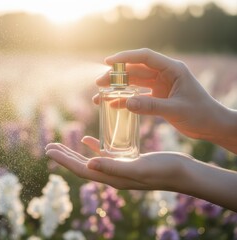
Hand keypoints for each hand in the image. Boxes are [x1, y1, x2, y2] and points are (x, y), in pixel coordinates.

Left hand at [45, 136, 236, 210]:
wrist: (183, 172)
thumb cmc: (164, 170)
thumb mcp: (139, 168)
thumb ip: (114, 167)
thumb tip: (89, 165)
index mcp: (113, 178)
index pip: (82, 170)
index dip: (64, 161)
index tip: (49, 151)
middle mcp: (112, 175)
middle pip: (82, 166)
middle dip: (65, 157)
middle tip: (48, 147)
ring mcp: (119, 169)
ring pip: (90, 160)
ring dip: (75, 152)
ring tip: (61, 145)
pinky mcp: (126, 161)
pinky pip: (105, 155)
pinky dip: (93, 147)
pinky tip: (87, 140)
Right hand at [93, 48, 236, 152]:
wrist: (211, 126)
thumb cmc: (200, 114)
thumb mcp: (175, 110)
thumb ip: (151, 106)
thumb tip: (126, 103)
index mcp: (173, 69)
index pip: (145, 57)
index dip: (125, 57)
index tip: (108, 62)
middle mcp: (165, 74)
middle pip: (135, 70)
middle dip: (116, 76)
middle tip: (99, 83)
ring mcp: (160, 85)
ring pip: (134, 83)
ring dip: (118, 88)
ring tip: (100, 95)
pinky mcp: (158, 97)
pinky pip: (138, 96)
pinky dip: (126, 100)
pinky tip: (113, 105)